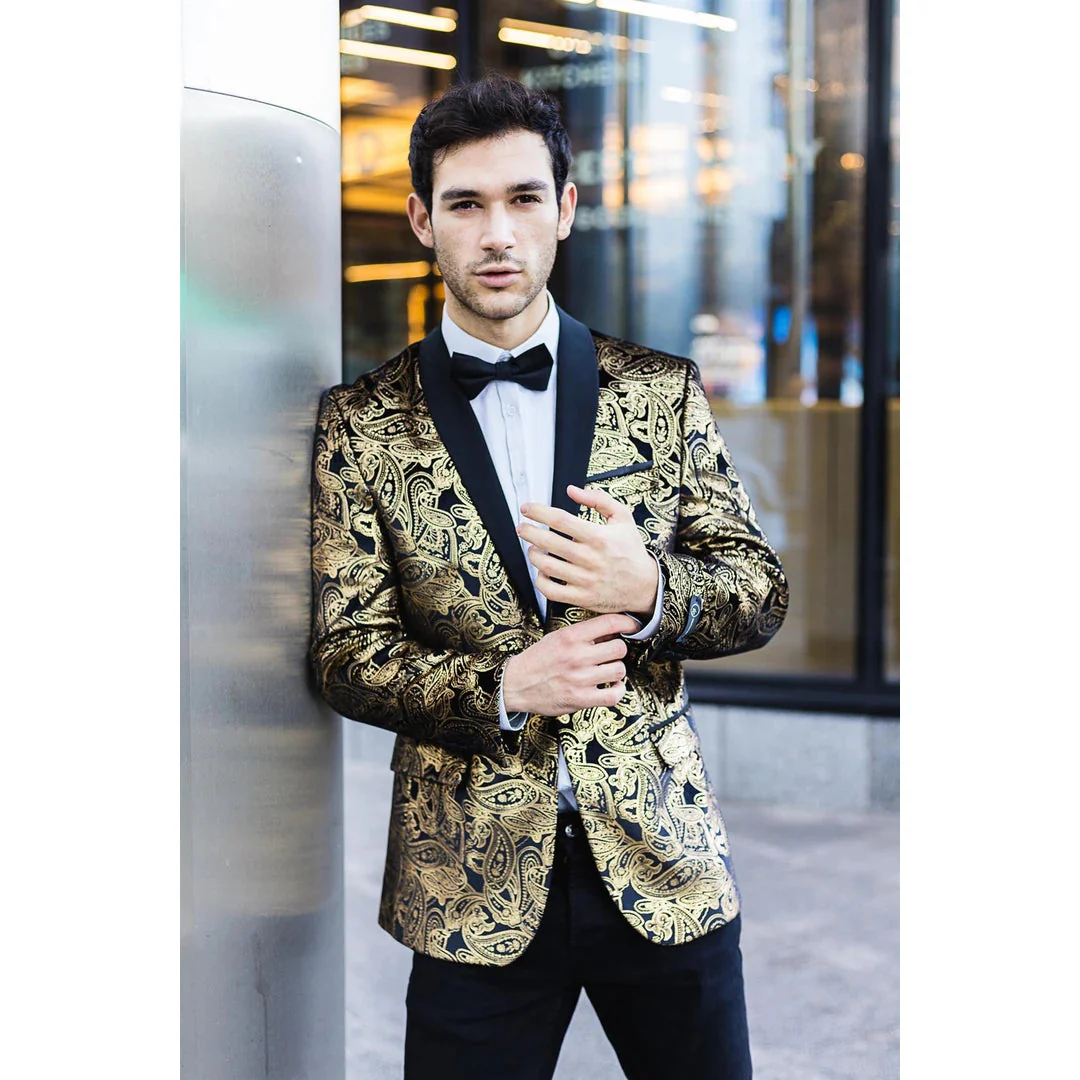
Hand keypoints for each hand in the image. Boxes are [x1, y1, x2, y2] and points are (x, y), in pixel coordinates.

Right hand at [502, 612, 639, 714]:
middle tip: (610, 654)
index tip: (633, 625)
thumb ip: (582, 634)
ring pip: (619, 670)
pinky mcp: (581, 699)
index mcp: (571, 636)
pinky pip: (614, 695)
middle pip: (619, 648)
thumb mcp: (556, 637)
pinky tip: (611, 687)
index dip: (628, 622)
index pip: (610, 622)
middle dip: (617, 650)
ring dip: (616, 671)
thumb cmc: (537, 660)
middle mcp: (577, 656)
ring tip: (606, 671)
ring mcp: (580, 678)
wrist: (516, 684)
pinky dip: (617, 691)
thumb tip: (611, 630)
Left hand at [516, 485, 658, 616]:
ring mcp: (585, 580)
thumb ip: (598, 500)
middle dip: (529, 532)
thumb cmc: (631, 549)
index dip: (539, 512)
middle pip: (549, 542)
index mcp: (598, 537)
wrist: (646, 585)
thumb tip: (571, 490)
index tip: (527, 508)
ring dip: (533, 554)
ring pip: (547, 566)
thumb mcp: (622, 518)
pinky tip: (542, 570)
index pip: (560, 520)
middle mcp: (590, 558)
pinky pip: (552, 591)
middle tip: (522, 528)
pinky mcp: (582, 597)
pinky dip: (541, 580)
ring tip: (532, 547)